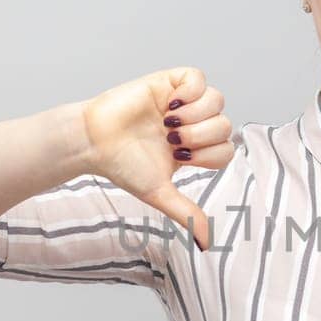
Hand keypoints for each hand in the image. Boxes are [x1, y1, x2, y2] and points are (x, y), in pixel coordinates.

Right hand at [75, 67, 234, 251]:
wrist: (94, 143)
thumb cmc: (122, 166)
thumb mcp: (159, 193)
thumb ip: (185, 213)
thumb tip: (208, 243)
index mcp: (193, 149)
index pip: (226, 149)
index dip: (209, 155)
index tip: (179, 158)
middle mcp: (191, 124)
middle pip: (224, 125)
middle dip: (201, 137)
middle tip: (172, 140)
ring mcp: (181, 102)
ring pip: (216, 100)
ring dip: (196, 115)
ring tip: (169, 123)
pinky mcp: (167, 82)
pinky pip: (197, 77)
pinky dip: (189, 92)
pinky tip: (170, 104)